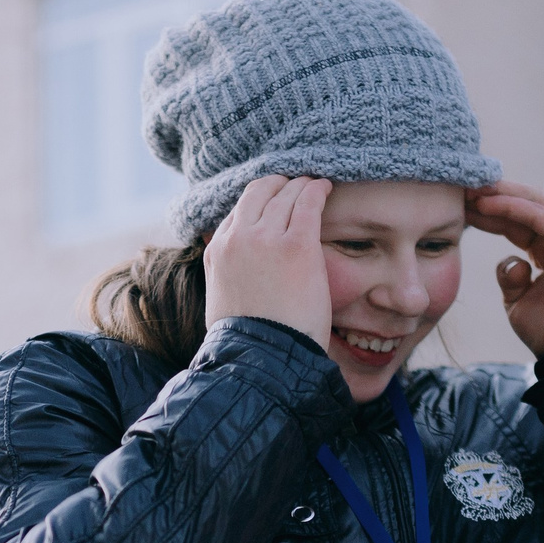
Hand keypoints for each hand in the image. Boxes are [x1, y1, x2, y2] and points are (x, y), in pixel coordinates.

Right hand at [202, 175, 333, 345]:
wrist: (263, 357)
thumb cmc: (249, 340)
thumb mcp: (220, 303)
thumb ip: (224, 276)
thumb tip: (228, 274)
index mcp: (217, 251)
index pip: (238, 211)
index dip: (259, 203)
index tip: (274, 202)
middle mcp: (237, 239)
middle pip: (259, 193)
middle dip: (279, 186)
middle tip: (295, 186)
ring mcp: (266, 239)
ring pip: (285, 194)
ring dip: (301, 186)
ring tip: (314, 185)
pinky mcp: (296, 244)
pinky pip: (308, 202)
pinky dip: (317, 190)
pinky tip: (326, 187)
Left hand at [466, 181, 543, 356]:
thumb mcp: (520, 301)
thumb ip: (512, 277)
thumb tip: (510, 262)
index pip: (523, 220)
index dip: (492, 212)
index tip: (463, 207)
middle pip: (528, 206)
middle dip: (494, 196)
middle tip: (461, 188)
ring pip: (533, 204)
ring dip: (499, 195)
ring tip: (469, 190)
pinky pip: (538, 215)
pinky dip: (510, 207)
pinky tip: (485, 204)